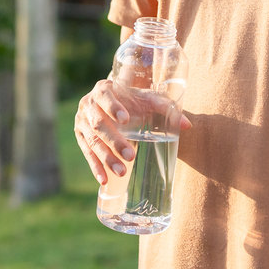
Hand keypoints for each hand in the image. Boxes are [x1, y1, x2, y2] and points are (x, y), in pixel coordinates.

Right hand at [73, 79, 190, 185]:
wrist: (110, 102)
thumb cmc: (131, 100)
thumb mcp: (146, 99)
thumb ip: (165, 108)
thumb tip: (187, 125)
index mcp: (103, 89)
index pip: (104, 96)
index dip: (112, 106)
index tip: (125, 119)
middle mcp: (88, 104)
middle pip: (98, 123)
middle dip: (114, 141)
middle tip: (131, 155)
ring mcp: (81, 121)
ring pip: (92, 141)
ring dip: (106, 157)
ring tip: (122, 172)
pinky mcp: (80, 137)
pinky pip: (86, 153)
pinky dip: (95, 166)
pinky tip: (104, 180)